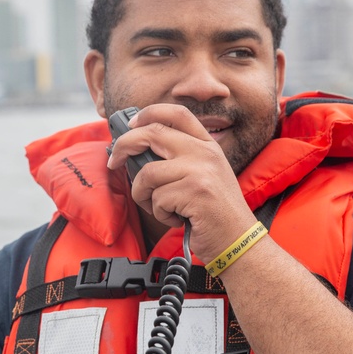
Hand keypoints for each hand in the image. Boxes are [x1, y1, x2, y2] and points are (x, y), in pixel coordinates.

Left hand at [105, 103, 257, 262]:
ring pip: (148, 173)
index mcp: (207, 145)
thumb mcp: (203, 176)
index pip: (176, 113)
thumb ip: (178, 159)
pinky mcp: (195, 192)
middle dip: (124, 146)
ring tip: (162, 207)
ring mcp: (201, 170)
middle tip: (114, 162)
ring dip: (144, 195)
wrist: (238, 240)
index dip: (148, 114)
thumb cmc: (213, 213)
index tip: (131, 125)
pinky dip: (160, 214)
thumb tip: (135, 151)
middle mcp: (205, 152)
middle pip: (152, 134)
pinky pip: (157, 199)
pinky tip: (177, 219)